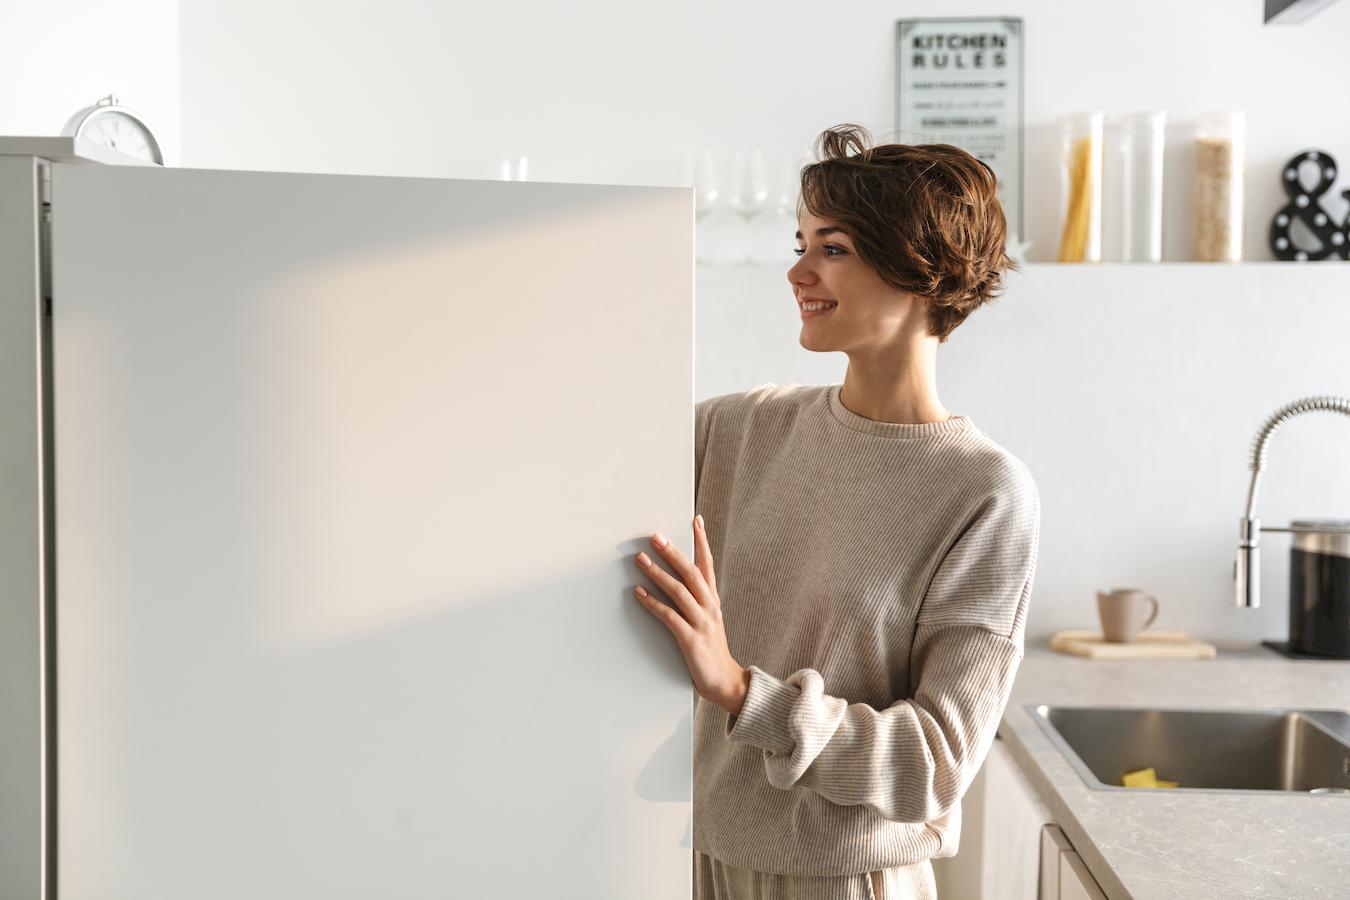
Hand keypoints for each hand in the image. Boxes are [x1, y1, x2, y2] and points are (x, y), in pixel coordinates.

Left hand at [633, 515, 748, 714]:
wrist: (725, 681)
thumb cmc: (710, 650)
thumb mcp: (707, 619)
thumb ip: (695, 600)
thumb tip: (676, 578)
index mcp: (713, 600)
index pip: (707, 564)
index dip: (702, 541)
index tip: (696, 520)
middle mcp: (710, 607)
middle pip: (691, 572)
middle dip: (673, 552)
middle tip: (655, 536)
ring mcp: (702, 623)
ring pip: (679, 591)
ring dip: (657, 574)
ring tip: (640, 560)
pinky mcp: (691, 640)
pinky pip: (669, 617)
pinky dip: (652, 603)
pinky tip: (638, 593)